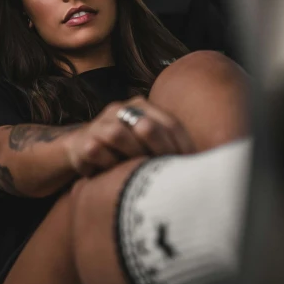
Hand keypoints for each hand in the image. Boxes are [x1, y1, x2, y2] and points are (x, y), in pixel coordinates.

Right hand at [64, 96, 194, 175]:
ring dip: (131, 157)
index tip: (193, 168)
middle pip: (146, 127)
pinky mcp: (84, 142)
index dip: (183, 147)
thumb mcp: (146, 143)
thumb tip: (203, 162)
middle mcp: (120, 110)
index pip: (170, 123)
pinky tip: (115, 176)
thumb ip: (167, 144)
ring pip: (118, 135)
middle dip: (160, 152)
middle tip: (168, 173)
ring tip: (139, 174)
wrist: (80, 149)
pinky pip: (97, 151)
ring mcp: (100, 124)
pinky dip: (108, 165)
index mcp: (142, 107)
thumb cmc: (123, 151)